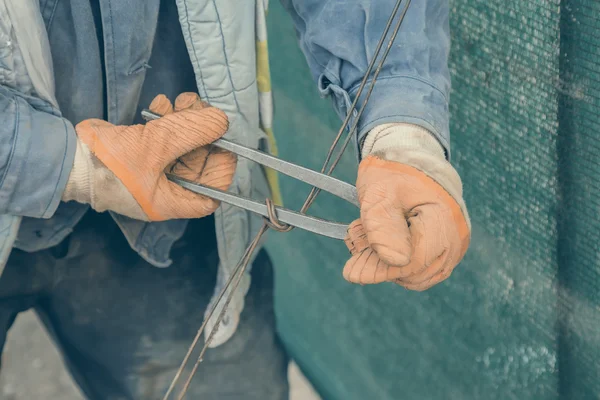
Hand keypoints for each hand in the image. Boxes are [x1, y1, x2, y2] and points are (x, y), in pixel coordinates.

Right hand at [62, 93, 236, 220]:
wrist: (67, 157)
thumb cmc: (110, 165)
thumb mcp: (156, 146)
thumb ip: (191, 131)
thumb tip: (222, 121)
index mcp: (172, 201)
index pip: (211, 194)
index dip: (223, 172)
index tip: (227, 146)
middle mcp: (165, 189)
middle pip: (198, 163)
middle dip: (203, 134)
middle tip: (202, 109)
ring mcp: (152, 170)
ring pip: (181, 145)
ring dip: (185, 120)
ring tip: (181, 101)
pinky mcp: (141, 153)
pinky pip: (163, 137)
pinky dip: (166, 119)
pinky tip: (162, 105)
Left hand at [343, 124, 470, 290]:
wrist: (408, 163)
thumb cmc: (393, 173)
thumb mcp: (380, 192)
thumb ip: (384, 226)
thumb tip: (396, 262)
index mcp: (443, 221)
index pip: (413, 263)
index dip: (380, 269)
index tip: (350, 269)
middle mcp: (454, 240)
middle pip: (412, 274)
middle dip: (378, 263)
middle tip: (357, 236)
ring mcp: (450, 249)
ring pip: (411, 277)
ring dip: (382, 264)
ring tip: (365, 235)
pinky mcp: (440, 254)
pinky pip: (413, 273)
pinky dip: (390, 264)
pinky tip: (375, 243)